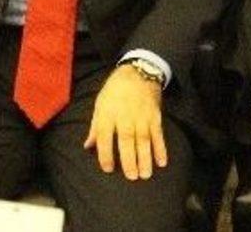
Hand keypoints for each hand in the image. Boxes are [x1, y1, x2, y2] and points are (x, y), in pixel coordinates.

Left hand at [83, 65, 166, 180]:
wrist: (138, 72)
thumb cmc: (115, 90)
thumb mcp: (100, 104)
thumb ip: (95, 127)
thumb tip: (88, 146)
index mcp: (108, 114)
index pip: (105, 137)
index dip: (106, 154)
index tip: (108, 168)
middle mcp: (125, 117)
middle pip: (127, 141)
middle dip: (129, 160)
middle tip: (132, 177)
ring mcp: (142, 117)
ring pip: (144, 140)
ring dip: (146, 158)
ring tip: (146, 174)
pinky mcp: (155, 116)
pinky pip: (158, 134)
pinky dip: (161, 148)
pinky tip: (162, 161)